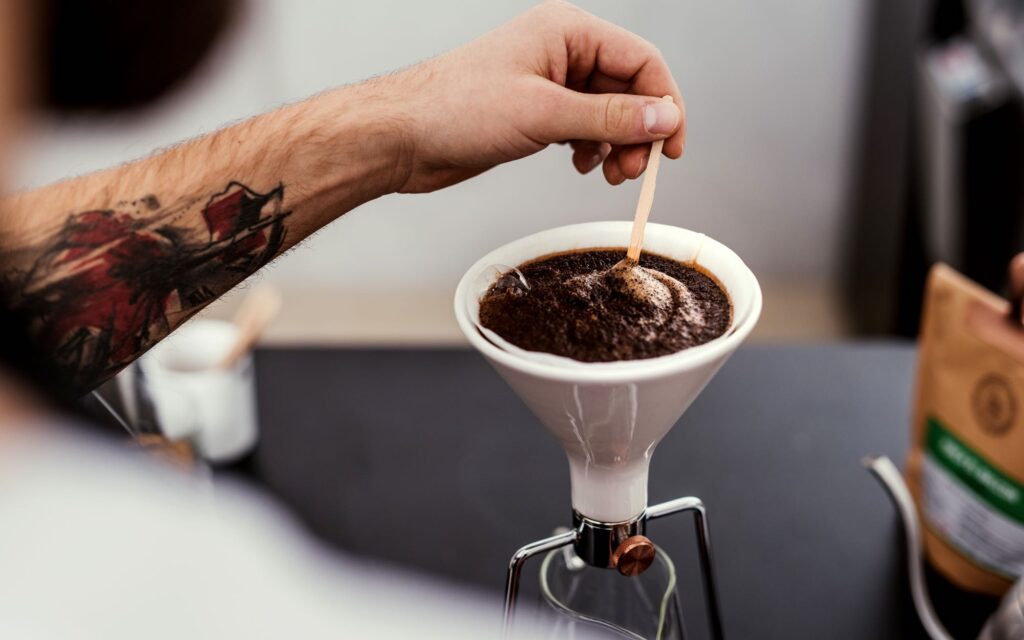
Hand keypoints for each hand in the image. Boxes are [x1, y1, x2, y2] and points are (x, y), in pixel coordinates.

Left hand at [382, 0, 684, 192]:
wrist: (404, 136)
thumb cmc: (456, 109)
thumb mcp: (543, 114)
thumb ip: (610, 118)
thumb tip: (664, 119)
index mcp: (567, 32)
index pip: (641, 61)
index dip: (665, 104)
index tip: (671, 148)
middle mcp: (562, 52)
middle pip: (628, 89)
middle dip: (638, 133)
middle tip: (634, 171)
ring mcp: (549, 82)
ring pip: (607, 113)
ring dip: (616, 145)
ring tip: (609, 175)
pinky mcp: (536, 111)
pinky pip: (583, 127)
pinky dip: (591, 149)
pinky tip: (581, 166)